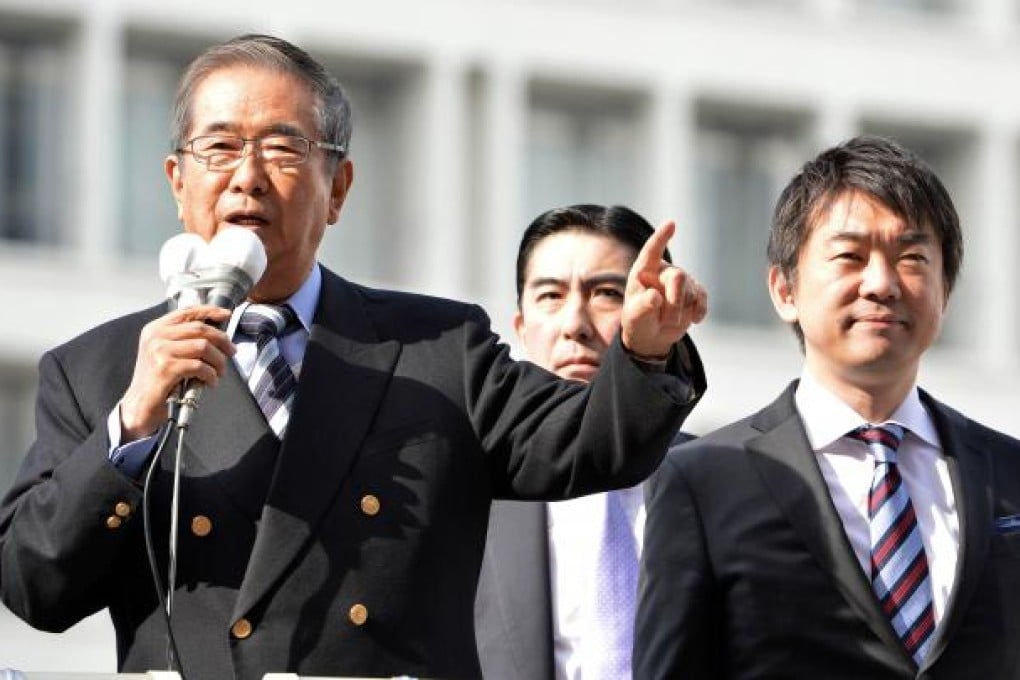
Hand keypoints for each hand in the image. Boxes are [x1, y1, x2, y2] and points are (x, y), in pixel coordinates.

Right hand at [119, 305, 235, 440]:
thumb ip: (184, 339)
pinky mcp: (166, 368)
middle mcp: (156, 336)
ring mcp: (159, 351)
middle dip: (222, 340)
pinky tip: (210, 382)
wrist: (140, 404)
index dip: (210, 311)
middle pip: (200, 328)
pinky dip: (211, 375)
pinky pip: (199, 366)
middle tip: (231, 352)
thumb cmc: (157, 379)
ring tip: (219, 371)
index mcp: (156, 328)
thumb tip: (217, 333)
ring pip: (203, 346)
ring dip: (218, 360)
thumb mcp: (166, 352)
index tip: (226, 315)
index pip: (187, 312)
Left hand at [621, 221, 707, 358]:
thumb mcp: (634, 317)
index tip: (671, 224)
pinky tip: (694, 320)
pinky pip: (702, 298)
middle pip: (678, 277)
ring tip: (667, 322)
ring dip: (680, 312)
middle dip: (675, 301)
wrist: (651, 336)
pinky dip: (699, 311)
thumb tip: (655, 297)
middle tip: (667, 320)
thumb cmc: (638, 320)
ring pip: (691, 292)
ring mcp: (681, 282)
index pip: (652, 251)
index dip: (661, 238)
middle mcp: (663, 272)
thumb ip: (642, 306)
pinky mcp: (695, 293)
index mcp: (644, 271)